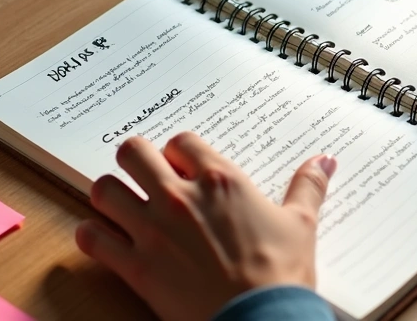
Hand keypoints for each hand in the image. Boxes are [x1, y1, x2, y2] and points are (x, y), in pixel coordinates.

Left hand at [75, 133, 336, 320]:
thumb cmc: (281, 276)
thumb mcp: (301, 224)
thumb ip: (308, 186)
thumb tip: (324, 160)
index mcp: (220, 181)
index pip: (182, 141)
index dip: (179, 151)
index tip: (184, 166)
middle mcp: (180, 197)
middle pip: (133, 152)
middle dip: (136, 161)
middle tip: (145, 176)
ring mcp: (153, 231)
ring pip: (104, 189)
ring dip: (110, 195)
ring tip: (121, 205)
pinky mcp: (136, 266)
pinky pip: (92, 238)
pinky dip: (91, 236)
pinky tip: (103, 240)